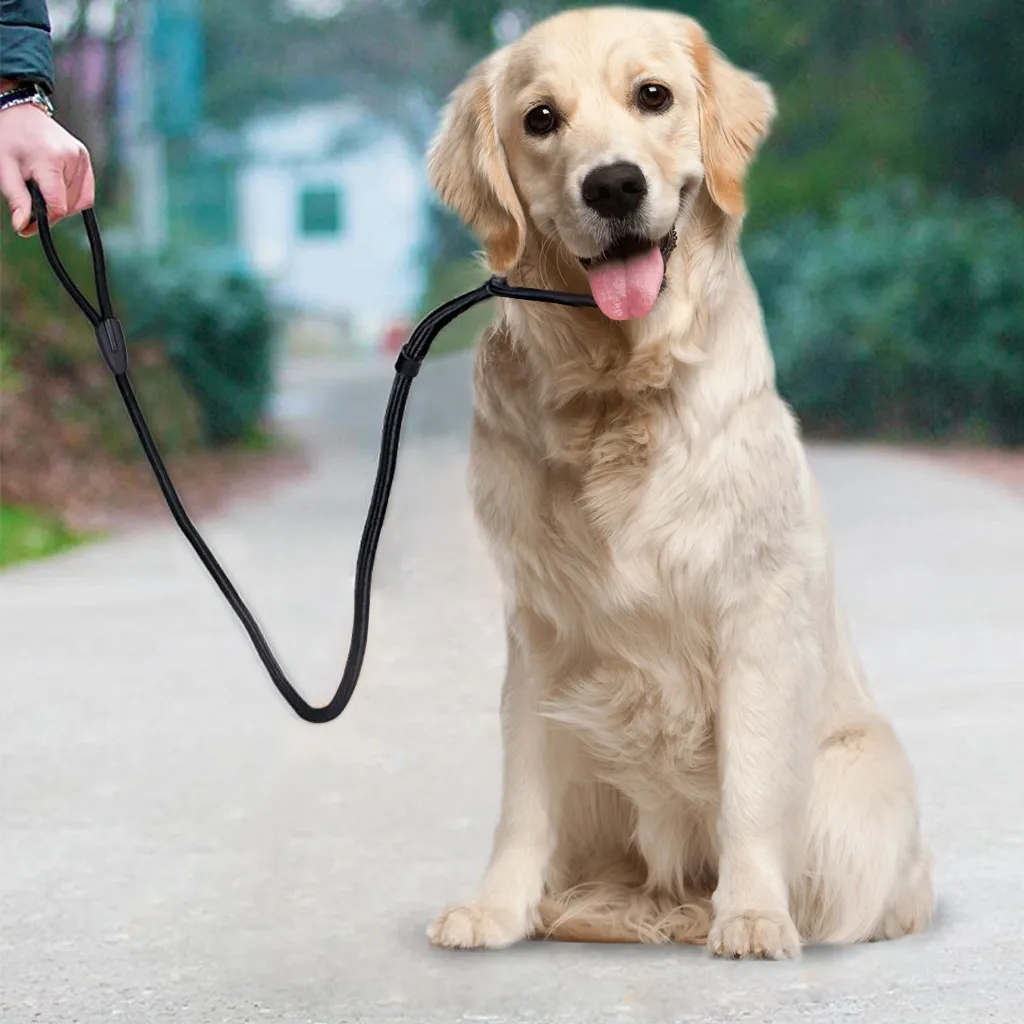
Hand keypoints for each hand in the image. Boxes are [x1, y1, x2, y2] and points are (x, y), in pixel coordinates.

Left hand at [0, 88, 94, 236]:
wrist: (17, 110)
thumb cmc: (7, 137)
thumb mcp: (4, 169)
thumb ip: (17, 200)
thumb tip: (22, 227)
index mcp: (50, 160)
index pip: (58, 205)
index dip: (45, 221)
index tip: (29, 227)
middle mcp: (72, 158)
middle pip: (69, 205)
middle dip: (51, 212)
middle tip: (31, 207)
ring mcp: (81, 157)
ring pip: (79, 201)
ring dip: (62, 204)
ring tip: (42, 190)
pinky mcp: (85, 158)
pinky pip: (85, 191)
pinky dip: (72, 197)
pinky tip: (56, 189)